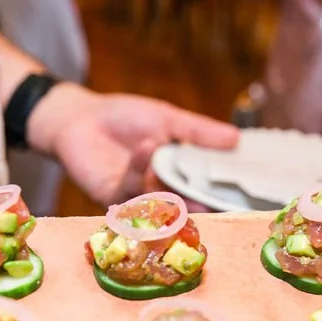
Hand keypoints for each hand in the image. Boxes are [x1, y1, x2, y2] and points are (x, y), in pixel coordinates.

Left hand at [28, 83, 238, 205]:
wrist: (79, 118)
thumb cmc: (124, 118)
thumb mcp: (168, 119)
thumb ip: (199, 132)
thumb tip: (237, 139)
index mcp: (175, 176)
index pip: (203, 188)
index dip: (220, 191)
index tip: (242, 193)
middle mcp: (158, 193)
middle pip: (185, 202)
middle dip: (200, 201)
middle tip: (218, 199)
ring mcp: (135, 197)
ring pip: (158, 199)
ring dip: (169, 183)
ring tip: (179, 162)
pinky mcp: (111, 196)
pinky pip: (130, 188)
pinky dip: (141, 167)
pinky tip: (148, 146)